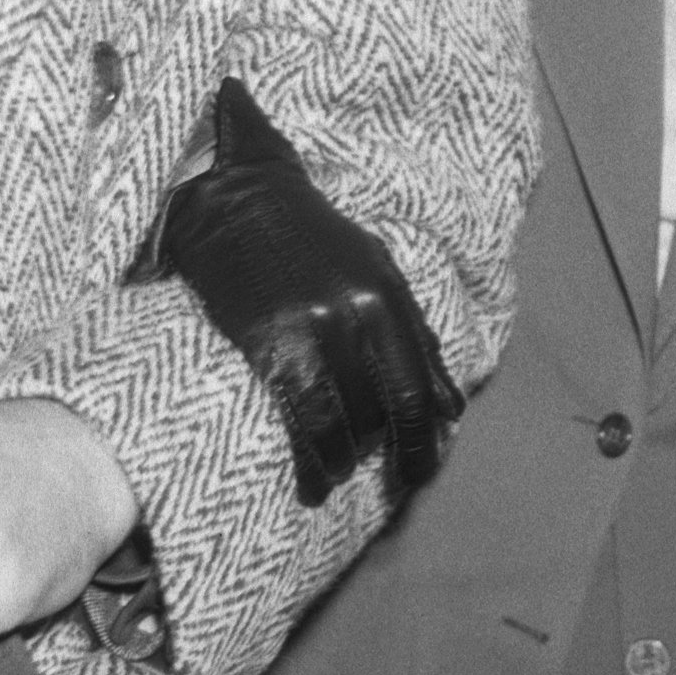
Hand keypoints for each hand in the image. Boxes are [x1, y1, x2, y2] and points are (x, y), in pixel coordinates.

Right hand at [151, 77, 462, 504]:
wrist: (228, 192)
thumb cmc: (298, 229)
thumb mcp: (367, 262)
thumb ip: (405, 325)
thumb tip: (447, 399)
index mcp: (389, 291)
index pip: (424, 380)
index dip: (430, 431)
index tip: (427, 459)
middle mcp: (362, 311)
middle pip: (394, 406)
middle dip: (406, 453)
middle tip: (402, 481)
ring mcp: (319, 329)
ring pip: (352, 420)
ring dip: (348, 460)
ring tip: (338, 476)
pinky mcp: (274, 343)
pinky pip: (306, 420)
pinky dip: (316, 461)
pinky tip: (313, 482)